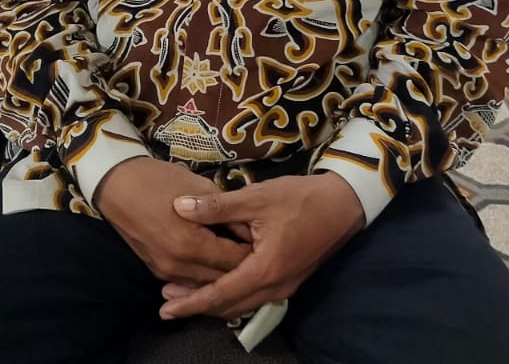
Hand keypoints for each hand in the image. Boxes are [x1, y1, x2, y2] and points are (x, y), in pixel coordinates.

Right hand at [95, 158, 250, 286]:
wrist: (116, 184)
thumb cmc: (159, 179)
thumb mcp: (200, 188)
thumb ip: (226, 213)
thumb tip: (250, 229)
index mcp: (192, 244)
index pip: (236, 261)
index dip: (256, 252)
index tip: (268, 241)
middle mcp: (179, 265)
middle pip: (223, 278)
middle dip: (243, 268)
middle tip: (261, 252)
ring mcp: (166, 271)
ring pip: (206, 285)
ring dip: (224, 275)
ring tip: (242, 259)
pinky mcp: (157, 271)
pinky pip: (189, 282)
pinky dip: (205, 276)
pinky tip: (217, 264)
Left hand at [158, 173, 365, 320]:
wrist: (343, 204)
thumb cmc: (300, 198)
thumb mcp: (256, 198)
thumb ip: (217, 207)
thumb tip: (179, 207)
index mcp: (264, 270)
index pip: (220, 295)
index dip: (190, 303)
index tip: (165, 310)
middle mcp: (274, 286)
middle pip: (230, 307)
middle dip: (198, 305)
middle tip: (167, 300)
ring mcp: (284, 286)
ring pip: (242, 304)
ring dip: (215, 301)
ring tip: (187, 292)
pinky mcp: (289, 279)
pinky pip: (254, 296)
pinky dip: (232, 294)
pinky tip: (218, 281)